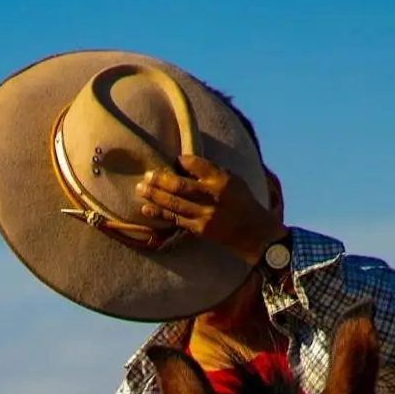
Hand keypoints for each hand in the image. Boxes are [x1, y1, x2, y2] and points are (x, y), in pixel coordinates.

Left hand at [138, 155, 285, 263]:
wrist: (254, 233)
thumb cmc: (243, 202)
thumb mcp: (233, 180)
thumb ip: (211, 172)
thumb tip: (184, 165)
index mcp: (222, 179)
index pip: (197, 164)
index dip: (182, 161)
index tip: (173, 160)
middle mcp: (212, 196)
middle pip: (180, 185)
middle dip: (160, 179)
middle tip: (146, 175)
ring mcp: (205, 214)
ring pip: (174, 203)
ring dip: (155, 196)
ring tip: (140, 189)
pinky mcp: (200, 229)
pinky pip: (175, 220)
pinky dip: (159, 214)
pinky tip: (146, 209)